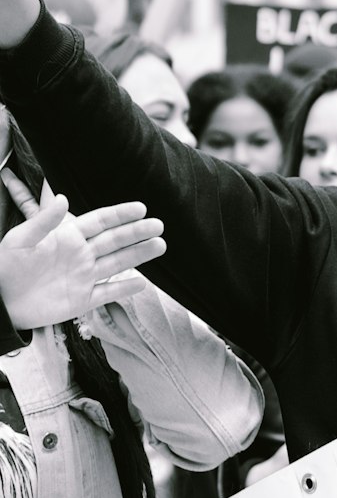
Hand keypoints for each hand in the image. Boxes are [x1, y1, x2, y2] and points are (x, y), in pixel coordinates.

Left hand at [0, 170, 166, 328]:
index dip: (121, 214)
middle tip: (159, 225)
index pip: (101, 221)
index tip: (141, 208)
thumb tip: (63, 197)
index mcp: (68, 236)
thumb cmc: (5, 264)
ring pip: (117, 263)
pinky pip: (107, 294)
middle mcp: (81, 254)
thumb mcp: (21, 239)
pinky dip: (124, 290)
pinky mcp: (81, 300)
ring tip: (160, 245)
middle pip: (115, 240)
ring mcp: (83, 277)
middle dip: (137, 232)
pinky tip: (142, 284)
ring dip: (139, 255)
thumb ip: (43, 220)